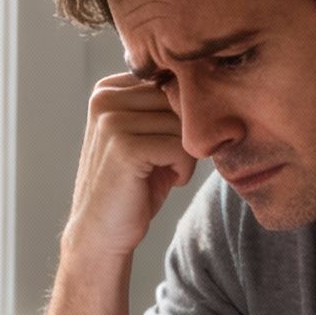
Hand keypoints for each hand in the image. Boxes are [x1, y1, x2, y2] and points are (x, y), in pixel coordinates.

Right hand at [62, 73, 193, 260]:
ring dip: (185, 155)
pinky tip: (166, 182)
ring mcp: (111, 121)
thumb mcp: (149, 134)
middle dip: (185, 135)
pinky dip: (183, 169)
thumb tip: (214, 84)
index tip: (163, 146)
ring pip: (183, 124)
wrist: (101, 232)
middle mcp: (105, 98)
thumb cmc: (133, 185)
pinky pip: (181, 147)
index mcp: (108, 89)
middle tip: (167, 163)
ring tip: (163, 173)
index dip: (180, 118)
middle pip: (178, 100)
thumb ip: (167, 105)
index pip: (172, 82)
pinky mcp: (124, 146)